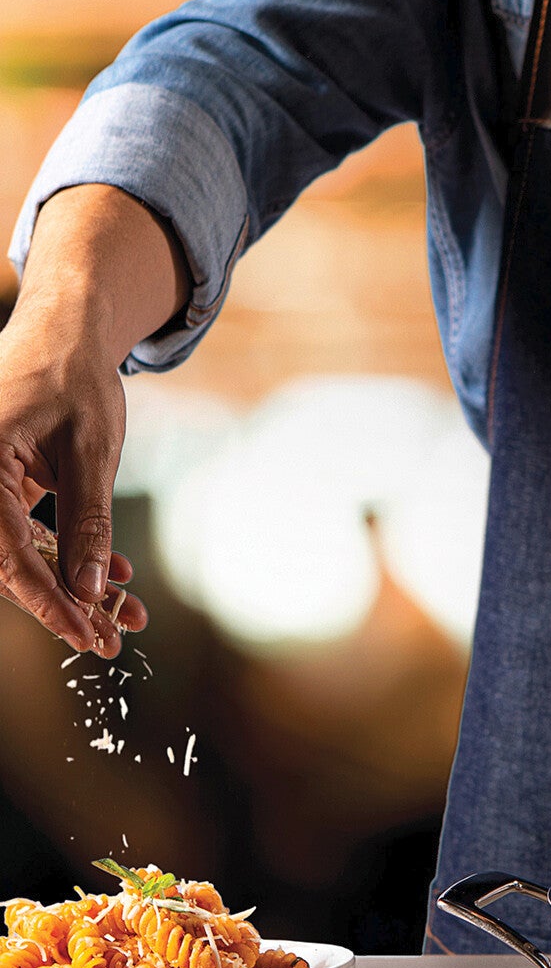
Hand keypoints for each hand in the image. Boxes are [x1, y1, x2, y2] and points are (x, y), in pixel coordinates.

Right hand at [0, 317, 145, 656]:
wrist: (64, 329)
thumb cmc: (75, 376)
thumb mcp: (93, 450)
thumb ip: (89, 521)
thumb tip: (92, 588)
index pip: (5, 551)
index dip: (46, 599)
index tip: (83, 634)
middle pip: (6, 561)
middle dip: (61, 603)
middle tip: (109, 638)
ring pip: (17, 552)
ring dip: (68, 586)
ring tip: (122, 617)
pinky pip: (24, 532)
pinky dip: (66, 556)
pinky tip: (114, 578)